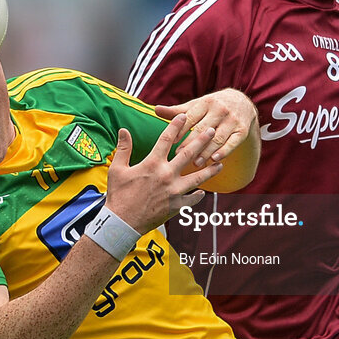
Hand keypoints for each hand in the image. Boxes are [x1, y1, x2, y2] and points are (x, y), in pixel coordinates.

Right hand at [105, 114, 221, 233]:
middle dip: (201, 141)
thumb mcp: (117, 170)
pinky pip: (192, 199)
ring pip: (197, 178)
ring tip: (220, 163)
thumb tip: (123, 130)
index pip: (166, 139)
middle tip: (212, 131)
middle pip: (188, 154)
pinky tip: (203, 192)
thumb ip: (124, 148)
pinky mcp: (176, 206)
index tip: (184, 116)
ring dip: (210, 170)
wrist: (122, 223)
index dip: (176, 126)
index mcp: (152, 164)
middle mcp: (166, 175)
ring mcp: (174, 191)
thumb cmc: (118, 195)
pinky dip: (198, 196)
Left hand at [155, 89, 257, 166]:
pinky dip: (224, 151)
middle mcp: (220, 110)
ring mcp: (232, 120)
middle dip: (191, 143)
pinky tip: (215, 160)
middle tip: (179, 156)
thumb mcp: (196, 105)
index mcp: (206, 103)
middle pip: (203, 129)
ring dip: (206, 151)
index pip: (191, 118)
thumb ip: (177, 111)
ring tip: (195, 163)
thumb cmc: (212, 106)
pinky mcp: (242, 130)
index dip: (181, 131)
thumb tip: (155, 110)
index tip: (171, 144)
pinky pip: (233, 143)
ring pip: (217, 138)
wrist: (242, 102)